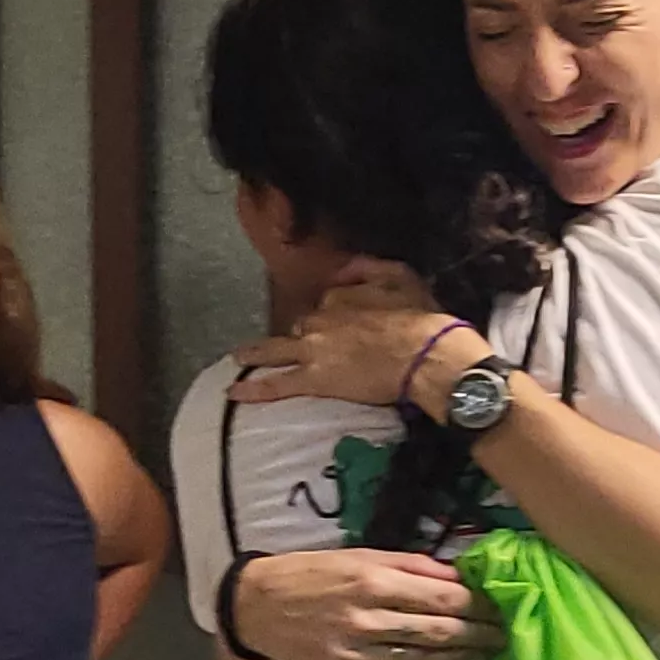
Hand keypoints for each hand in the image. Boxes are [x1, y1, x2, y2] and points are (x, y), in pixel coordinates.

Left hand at [232, 262, 476, 410]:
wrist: (425, 354)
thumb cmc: (421, 317)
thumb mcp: (401, 276)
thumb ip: (369, 267)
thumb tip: (345, 268)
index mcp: (339, 295)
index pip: (327, 305)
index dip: (334, 317)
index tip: (343, 328)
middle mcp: (319, 319)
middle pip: (302, 326)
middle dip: (303, 336)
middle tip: (310, 349)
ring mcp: (313, 350)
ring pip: (277, 349)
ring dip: (256, 353)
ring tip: (239, 358)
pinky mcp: (314, 379)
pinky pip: (277, 383)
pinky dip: (255, 388)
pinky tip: (234, 392)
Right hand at [233, 547, 502, 659]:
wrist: (256, 605)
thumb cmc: (313, 573)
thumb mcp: (361, 555)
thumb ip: (411, 565)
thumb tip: (458, 574)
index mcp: (374, 582)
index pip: (442, 598)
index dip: (478, 605)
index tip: (502, 607)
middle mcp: (369, 620)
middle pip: (438, 630)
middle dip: (478, 634)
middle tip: (506, 636)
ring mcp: (356, 655)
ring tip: (490, 659)